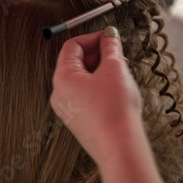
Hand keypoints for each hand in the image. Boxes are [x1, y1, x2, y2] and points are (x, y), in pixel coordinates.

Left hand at [50, 27, 141, 162]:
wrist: (119, 146)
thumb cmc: (114, 110)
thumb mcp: (115, 68)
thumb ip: (111, 47)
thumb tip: (109, 36)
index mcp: (62, 78)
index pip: (72, 46)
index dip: (93, 37)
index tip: (110, 37)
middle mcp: (60, 94)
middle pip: (76, 63)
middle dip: (99, 55)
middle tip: (119, 55)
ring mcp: (68, 109)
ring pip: (84, 80)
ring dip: (103, 72)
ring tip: (122, 74)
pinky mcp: (79, 121)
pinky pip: (87, 96)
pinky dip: (101, 88)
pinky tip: (118, 92)